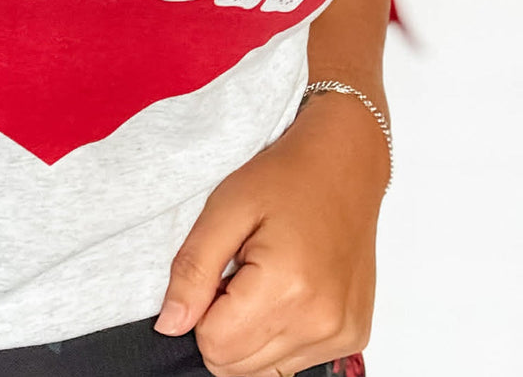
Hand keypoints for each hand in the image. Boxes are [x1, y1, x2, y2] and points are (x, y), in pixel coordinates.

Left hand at [153, 90, 389, 376]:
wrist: (342, 166)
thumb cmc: (285, 178)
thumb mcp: (224, 208)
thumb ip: (192, 269)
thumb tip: (170, 324)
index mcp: (288, 288)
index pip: (215, 346)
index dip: (201, 309)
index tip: (219, 271)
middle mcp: (322, 322)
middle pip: (237, 366)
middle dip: (223, 323)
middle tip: (239, 272)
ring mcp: (342, 334)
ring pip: (264, 370)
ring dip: (250, 330)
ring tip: (263, 278)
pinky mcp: (352, 337)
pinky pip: (293, 361)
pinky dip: (277, 332)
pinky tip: (285, 289)